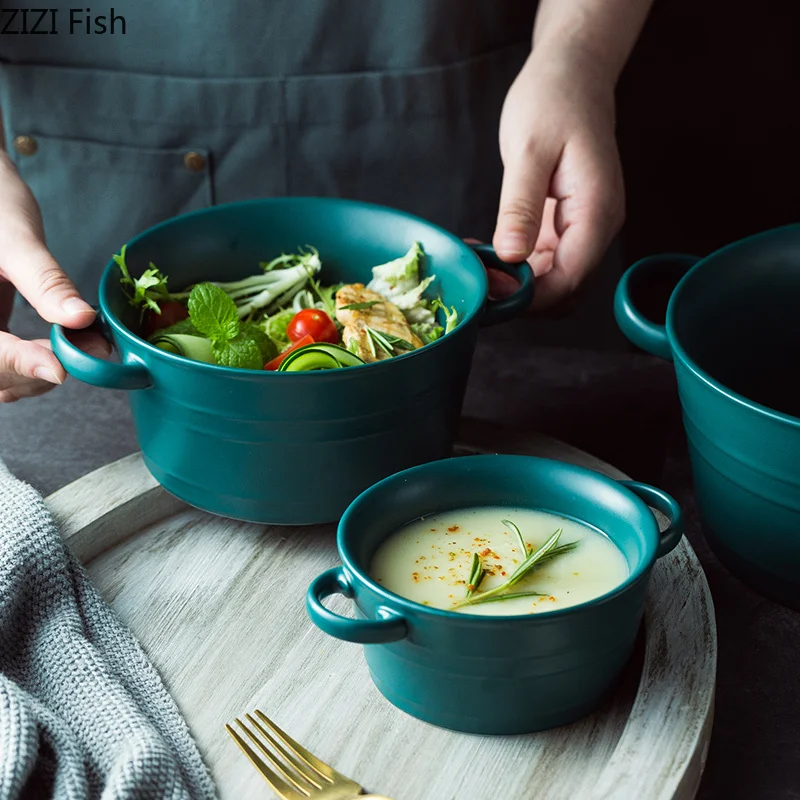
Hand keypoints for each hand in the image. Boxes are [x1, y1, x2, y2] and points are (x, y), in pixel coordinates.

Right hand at [0, 152, 101, 401]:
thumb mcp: (16, 239)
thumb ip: (47, 282)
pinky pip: (1, 366)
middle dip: (36, 371)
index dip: (20, 363)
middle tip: (87, 349)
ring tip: (80, 347)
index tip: (60, 369)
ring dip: (36, 375)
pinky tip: (62, 348)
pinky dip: (31, 366)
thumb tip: (82, 319)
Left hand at [492, 46, 624, 309]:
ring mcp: (583, 230)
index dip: (530, 299)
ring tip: (477, 268)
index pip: (570, 280)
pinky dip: (516, 270)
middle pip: (565, 291)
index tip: (489, 294)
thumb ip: (520, 206)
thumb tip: (511, 256)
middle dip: (522, 299)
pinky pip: (545, 264)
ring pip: (555, 283)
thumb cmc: (552, 103)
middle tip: (477, 284)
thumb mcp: (528, 151)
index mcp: (596, 213)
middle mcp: (596, 229)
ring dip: (517, 287)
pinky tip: (486, 255)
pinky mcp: (566, 227)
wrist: (571, 77)